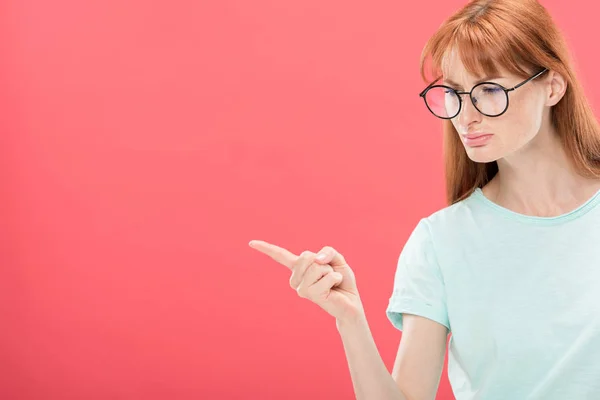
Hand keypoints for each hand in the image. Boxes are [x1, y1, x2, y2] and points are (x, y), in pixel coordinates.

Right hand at [248, 240, 363, 321]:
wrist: (350, 301)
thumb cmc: (341, 279)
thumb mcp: (336, 258)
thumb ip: (328, 251)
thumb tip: (317, 259)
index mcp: (299, 268)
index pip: (280, 256)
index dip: (266, 248)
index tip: (251, 243)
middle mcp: (296, 279)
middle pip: (305, 256)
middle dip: (322, 260)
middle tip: (328, 273)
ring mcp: (302, 289)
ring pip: (317, 267)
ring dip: (330, 271)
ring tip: (331, 281)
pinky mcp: (312, 296)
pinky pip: (328, 277)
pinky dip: (336, 278)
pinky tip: (335, 287)